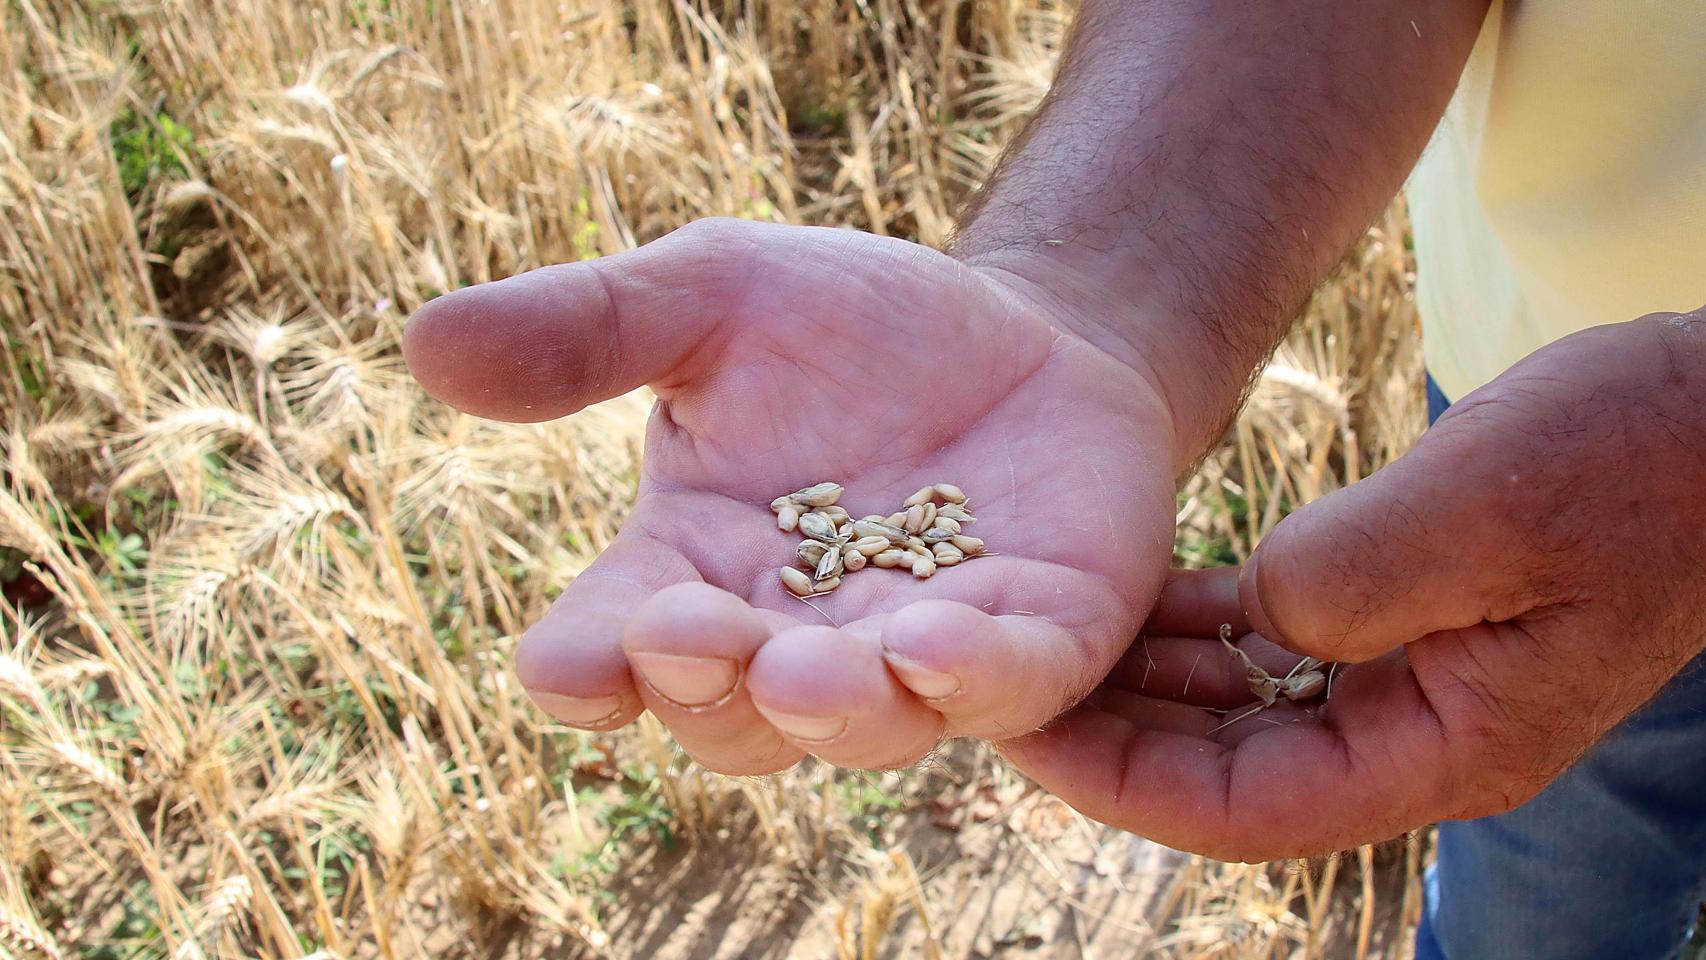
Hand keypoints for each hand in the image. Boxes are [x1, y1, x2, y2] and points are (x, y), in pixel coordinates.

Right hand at [404, 219, 1178, 772]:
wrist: (1021, 326)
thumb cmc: (849, 326)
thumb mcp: (713, 295)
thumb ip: (590, 327)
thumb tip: (425, 345)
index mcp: (692, 573)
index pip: (612, 651)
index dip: (585, 670)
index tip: (569, 661)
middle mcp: (792, 639)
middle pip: (729, 716)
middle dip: (708, 688)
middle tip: (692, 633)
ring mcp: (915, 655)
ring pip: (862, 728)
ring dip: (832, 707)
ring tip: (816, 666)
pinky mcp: (1034, 643)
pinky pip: (1002, 692)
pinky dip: (970, 681)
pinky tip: (938, 644)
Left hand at [1002, 311, 1705, 860]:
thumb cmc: (1639, 455)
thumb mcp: (1490, 505)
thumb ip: (1355, 574)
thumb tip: (1256, 613)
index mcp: (1448, 749)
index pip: (1244, 807)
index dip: (1120, 781)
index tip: (1020, 726)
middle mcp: (1419, 735)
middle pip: (1224, 771)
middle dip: (1110, 736)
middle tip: (997, 683)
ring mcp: (1412, 682)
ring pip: (1241, 710)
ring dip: (1145, 683)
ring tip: (1043, 641)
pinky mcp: (1406, 622)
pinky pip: (1277, 646)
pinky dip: (1202, 627)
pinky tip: (1135, 595)